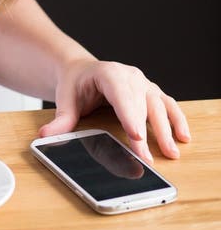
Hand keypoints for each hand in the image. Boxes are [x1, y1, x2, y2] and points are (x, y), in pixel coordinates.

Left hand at [37, 58, 191, 162]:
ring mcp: (142, 83)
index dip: (129, 115)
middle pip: (141, 103)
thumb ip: (60, 119)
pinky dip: (177, 119)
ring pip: (158, 104)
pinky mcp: (150, 93)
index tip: (135, 136)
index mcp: (108, 72)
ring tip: (171, 152)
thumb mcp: (65, 98)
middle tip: (148, 158)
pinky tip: (183, 136)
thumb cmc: (75, 83)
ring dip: (166, 128)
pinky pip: (167, 104)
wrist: (81, 70)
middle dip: (147, 131)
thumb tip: (46, 135)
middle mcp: (129, 75)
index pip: (120, 93)